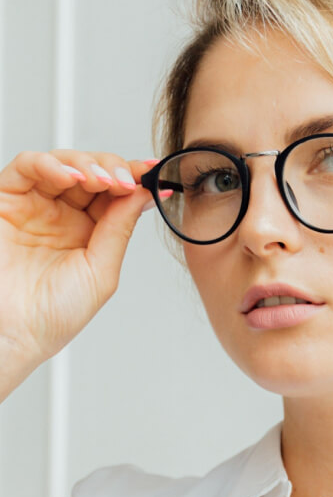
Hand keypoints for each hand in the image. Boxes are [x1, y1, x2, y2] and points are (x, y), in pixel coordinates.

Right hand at [0, 149, 155, 394]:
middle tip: (127, 180)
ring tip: (103, 181)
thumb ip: (119, 229)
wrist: (14, 333)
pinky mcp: (7, 199)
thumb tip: (144, 194)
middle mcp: (62, 215)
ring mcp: (35, 205)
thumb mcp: (100, 272)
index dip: (135, 177)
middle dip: (114, 169)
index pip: (114, 193)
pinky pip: (27, 166)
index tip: (154, 172)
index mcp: (88, 232)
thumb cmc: (53, 316)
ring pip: (64, 162)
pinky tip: (71, 177)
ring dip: (88, 164)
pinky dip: (50, 163)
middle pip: (93, 171)